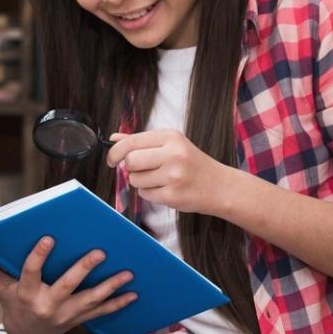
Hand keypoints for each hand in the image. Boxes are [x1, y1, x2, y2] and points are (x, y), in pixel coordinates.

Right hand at [0, 238, 134, 333]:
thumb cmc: (14, 305)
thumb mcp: (0, 288)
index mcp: (27, 293)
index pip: (31, 272)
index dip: (39, 256)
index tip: (48, 238)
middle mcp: (47, 305)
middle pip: (67, 285)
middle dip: (84, 269)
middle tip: (100, 252)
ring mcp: (65, 315)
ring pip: (90, 300)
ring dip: (110, 287)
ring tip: (127, 273)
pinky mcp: (79, 321)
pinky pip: (101, 313)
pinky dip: (118, 304)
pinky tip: (133, 294)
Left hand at [106, 129, 232, 215]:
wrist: (220, 186)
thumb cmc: (192, 164)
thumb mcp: (171, 145)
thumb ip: (142, 141)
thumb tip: (114, 138)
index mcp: (171, 137)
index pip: (131, 142)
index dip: (115, 152)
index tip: (112, 160)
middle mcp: (173, 154)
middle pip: (130, 161)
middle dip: (131, 168)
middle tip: (144, 169)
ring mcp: (174, 176)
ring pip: (135, 180)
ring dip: (142, 182)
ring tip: (161, 179)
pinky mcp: (173, 195)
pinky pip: (145, 194)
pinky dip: (151, 193)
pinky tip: (166, 189)